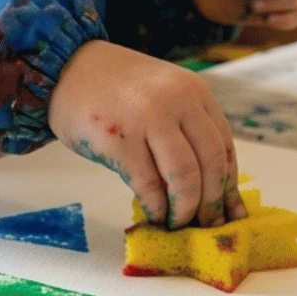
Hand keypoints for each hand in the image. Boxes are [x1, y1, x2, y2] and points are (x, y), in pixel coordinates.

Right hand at [48, 40, 245, 227]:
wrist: (65, 69)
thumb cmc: (115, 89)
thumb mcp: (164, 95)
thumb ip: (189, 129)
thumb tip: (212, 188)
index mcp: (195, 92)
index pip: (225, 148)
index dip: (229, 187)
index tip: (231, 214)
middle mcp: (177, 102)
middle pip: (211, 165)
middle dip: (212, 203)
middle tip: (206, 226)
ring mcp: (147, 119)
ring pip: (184, 177)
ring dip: (185, 210)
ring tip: (178, 224)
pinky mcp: (118, 140)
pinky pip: (148, 185)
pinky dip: (156, 208)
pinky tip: (155, 216)